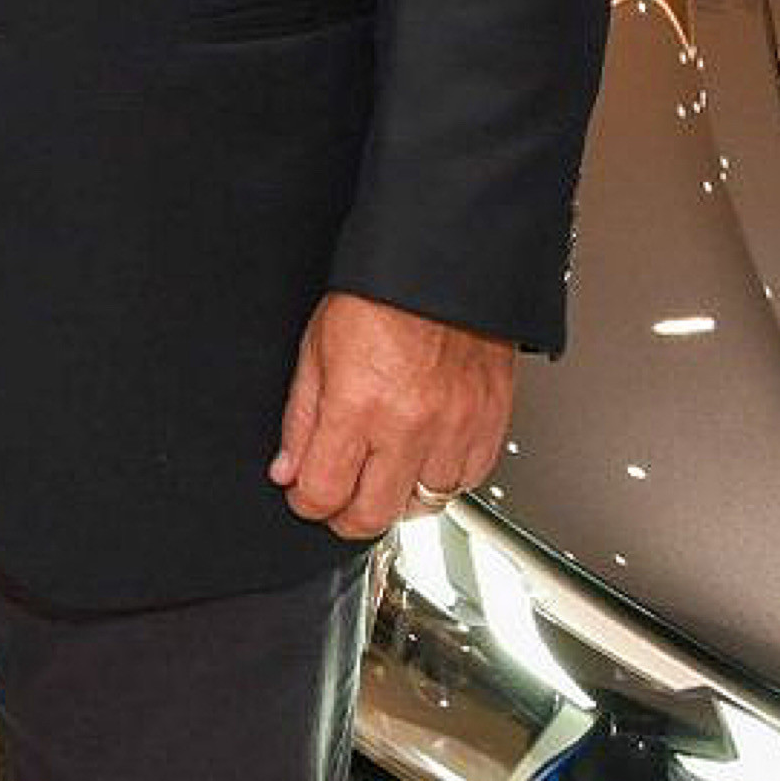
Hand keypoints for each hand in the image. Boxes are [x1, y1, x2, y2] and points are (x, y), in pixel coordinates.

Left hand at [269, 291, 519, 541]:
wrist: (443, 265)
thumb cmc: (380, 295)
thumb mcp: (316, 348)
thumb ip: (301, 419)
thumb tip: (288, 470)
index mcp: (359, 404)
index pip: (324, 492)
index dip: (306, 502)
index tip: (304, 494)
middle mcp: (410, 425)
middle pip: (373, 515)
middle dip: (346, 515)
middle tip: (339, 497)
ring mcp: (456, 429)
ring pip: (424, 505)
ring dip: (399, 496)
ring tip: (384, 470)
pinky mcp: (490, 424)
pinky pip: (466, 481)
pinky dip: (443, 478)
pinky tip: (425, 456)